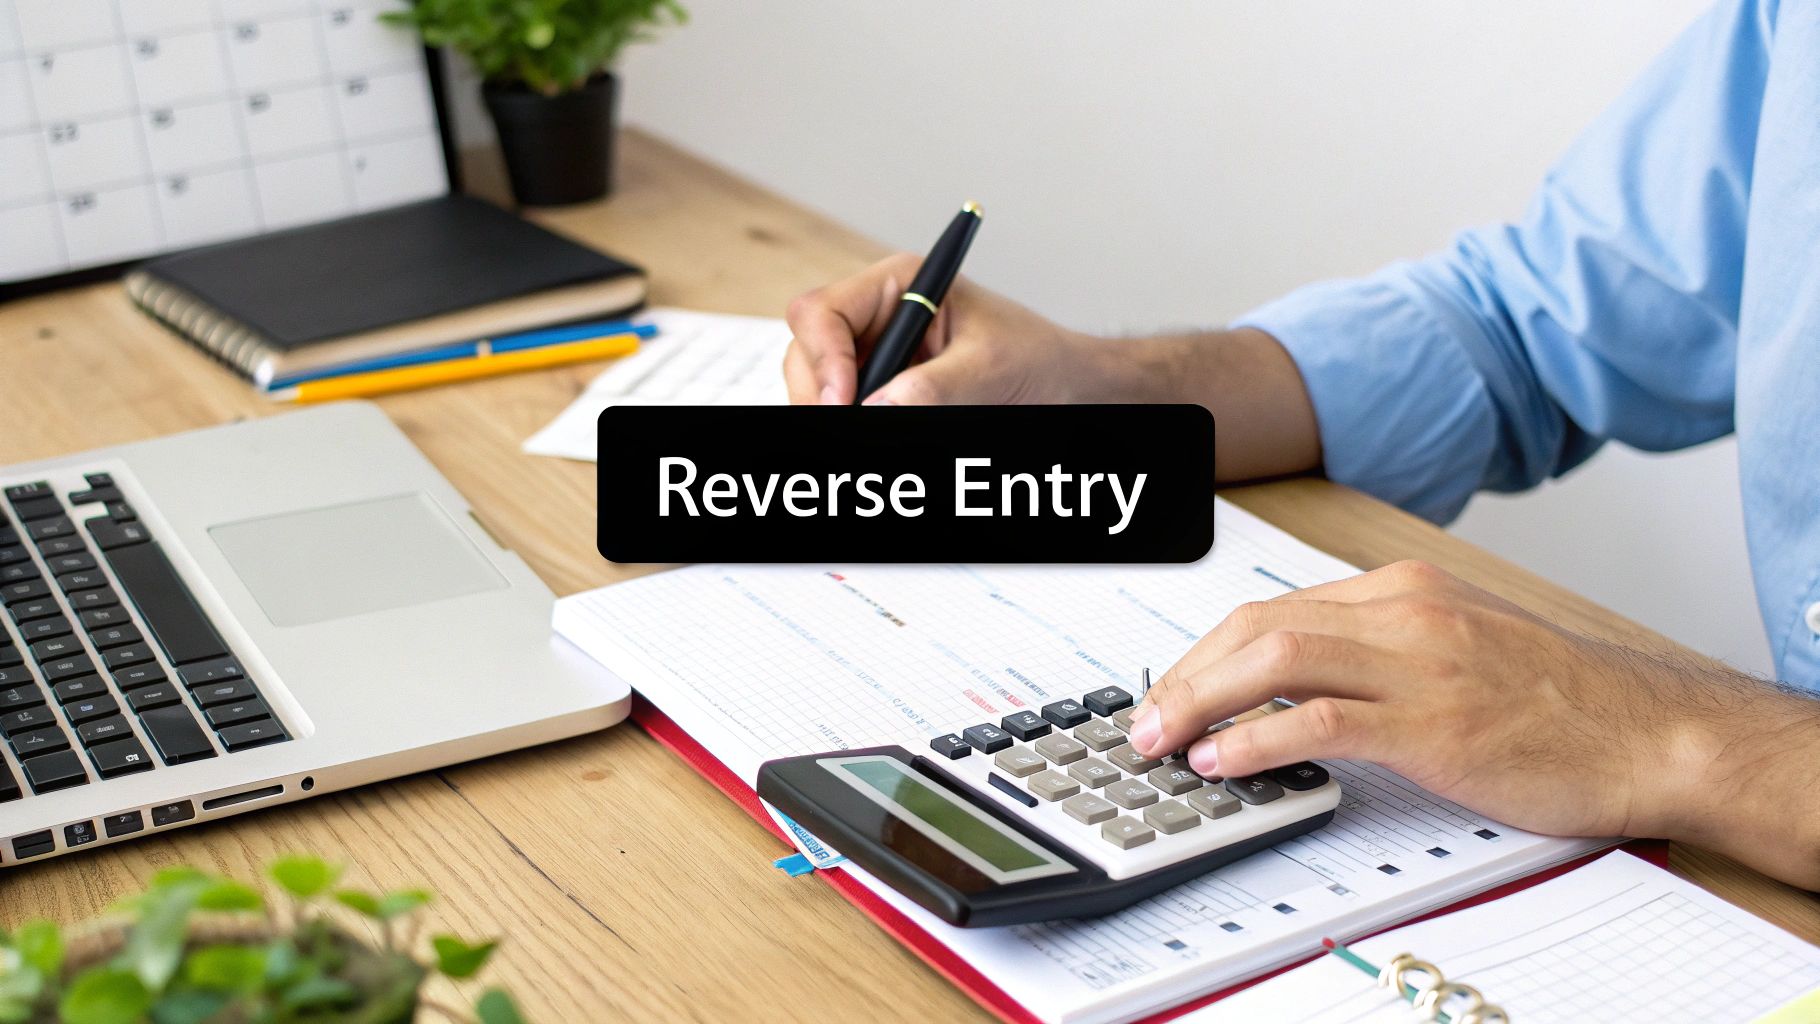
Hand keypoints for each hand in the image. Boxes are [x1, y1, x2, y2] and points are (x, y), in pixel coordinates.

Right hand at [782, 253, 1108, 404]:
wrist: (1065, 385)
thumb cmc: (1038, 357)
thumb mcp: (989, 369)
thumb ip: (934, 386)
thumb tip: (879, 405)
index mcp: (900, 285)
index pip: (822, 311)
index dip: (822, 358)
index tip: (844, 401)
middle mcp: (878, 317)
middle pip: (807, 352)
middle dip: (820, 393)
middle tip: (847, 426)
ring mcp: (877, 355)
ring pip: (819, 386)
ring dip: (834, 408)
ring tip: (871, 427)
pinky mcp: (884, 389)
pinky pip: (846, 407)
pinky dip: (853, 418)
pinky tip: (878, 423)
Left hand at [1127, 560, 1755, 842]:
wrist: (1647, 732)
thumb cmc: (1558, 701)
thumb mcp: (1457, 649)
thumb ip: (1380, 653)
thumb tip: (1294, 690)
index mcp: (1403, 591)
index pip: (1273, 610)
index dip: (1206, 654)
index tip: (1172, 691)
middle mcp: (1403, 612)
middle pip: (1257, 627)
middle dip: (1185, 675)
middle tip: (1145, 721)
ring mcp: (1418, 663)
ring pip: (1274, 660)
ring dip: (1201, 702)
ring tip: (1163, 742)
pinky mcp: (1433, 721)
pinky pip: (1320, 719)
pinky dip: (1257, 741)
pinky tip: (1224, 763)